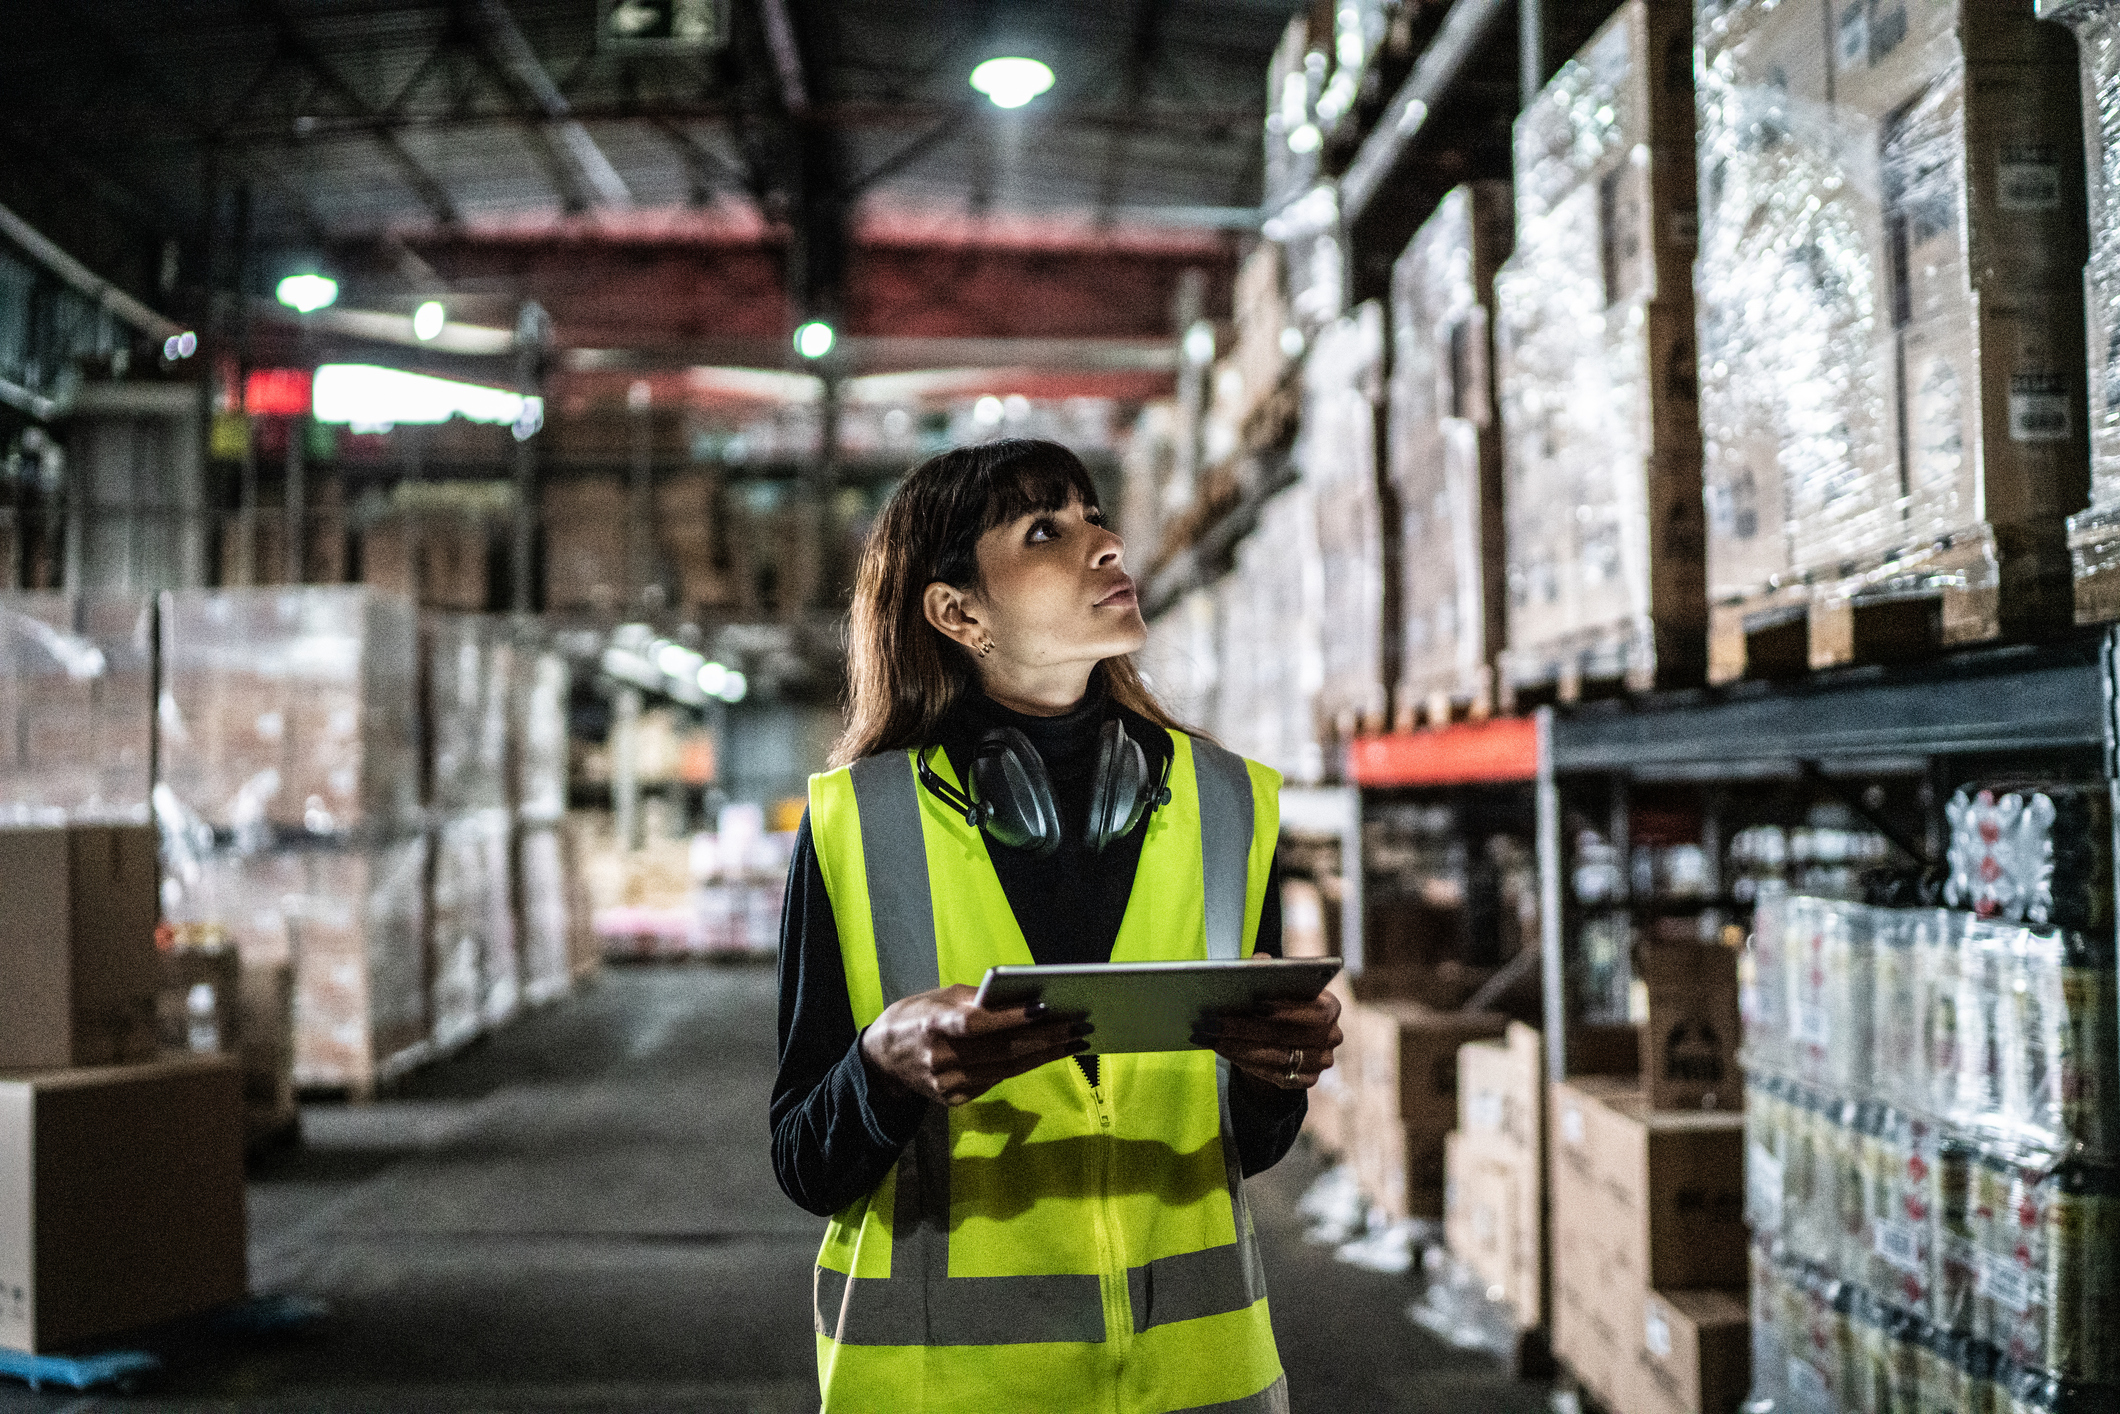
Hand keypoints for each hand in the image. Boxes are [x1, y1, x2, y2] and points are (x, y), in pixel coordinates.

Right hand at [860, 985, 1091, 1106]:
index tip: (1044, 1007)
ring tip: (1075, 1040)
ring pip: (1006, 1069)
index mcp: (932, 1025)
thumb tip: (1024, 998)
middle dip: (1045, 1037)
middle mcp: (939, 1058)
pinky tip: (1048, 1053)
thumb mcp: (939, 998)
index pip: (976, 1023)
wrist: (882, 1059)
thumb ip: (976, 1000)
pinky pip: (996, 1080)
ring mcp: (947, 1084)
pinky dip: (1024, 1066)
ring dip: (1045, 1054)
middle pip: (1001, 1050)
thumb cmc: (917, 1016)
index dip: (1010, 1018)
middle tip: (1080, 1025)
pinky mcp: (954, 1099)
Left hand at [1191, 953, 1342, 1089]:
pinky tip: (1222, 1049)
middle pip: (1289, 1036)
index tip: (1255, 1003)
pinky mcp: (1307, 1080)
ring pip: (1278, 1057)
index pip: (1315, 1011)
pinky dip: (1245, 1062)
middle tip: (1217, 1021)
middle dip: (1250, 1028)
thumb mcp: (1276, 983)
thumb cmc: (1278, 1003)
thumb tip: (1258, 962)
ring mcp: (1321, 1061)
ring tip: (1213, 1035)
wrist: (1285, 1039)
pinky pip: (1273, 1074)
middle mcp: (1332, 1036)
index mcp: (1331, 1006)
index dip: (1287, 1009)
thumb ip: (1269, 969)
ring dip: (1241, 1046)